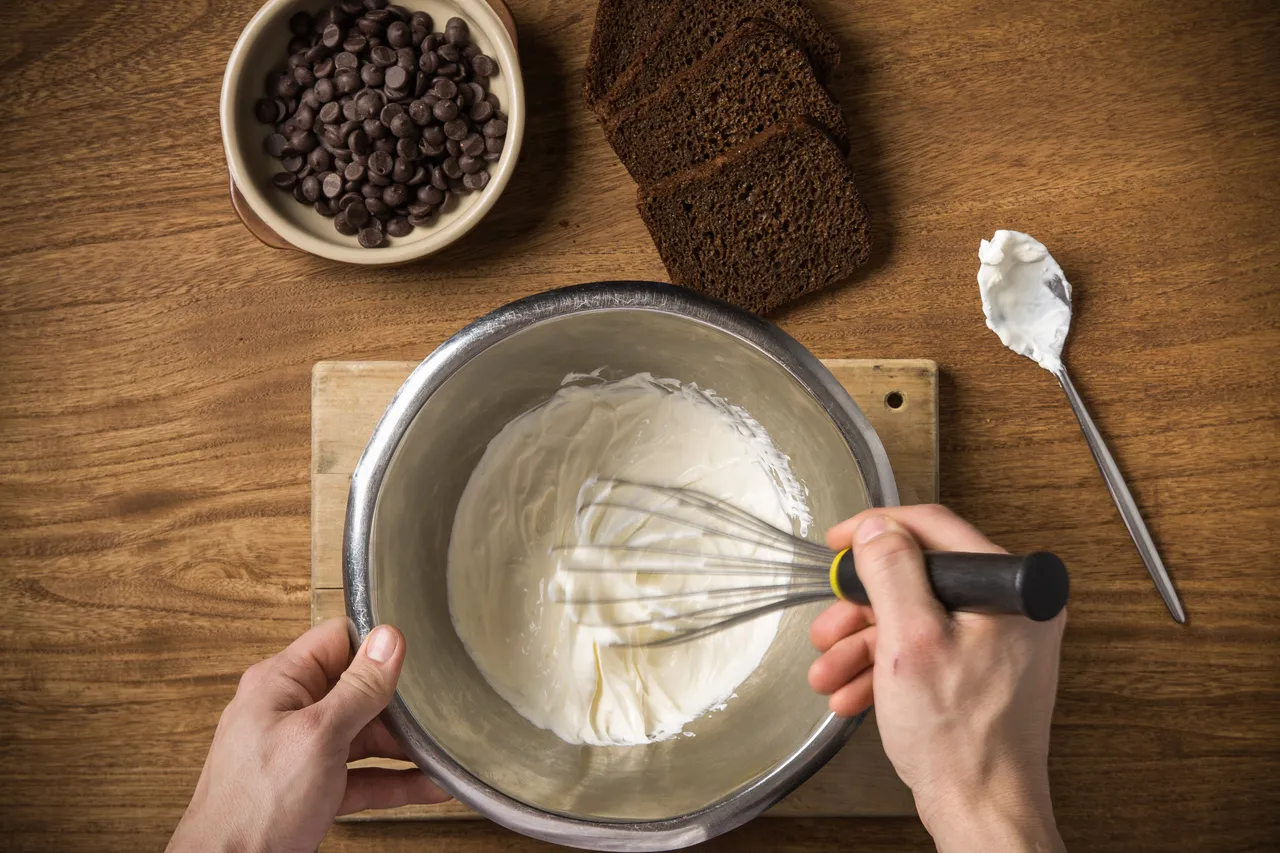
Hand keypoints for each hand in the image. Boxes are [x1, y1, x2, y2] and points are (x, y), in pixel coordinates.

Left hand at [167, 619, 450, 852]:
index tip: (415, 657)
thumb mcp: (319, 735)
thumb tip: (387, 639)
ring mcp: (300, 752)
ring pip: (362, 736)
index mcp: (279, 684)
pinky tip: (427, 784)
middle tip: (437, 709)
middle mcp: (287, 712)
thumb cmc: (255, 806)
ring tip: (442, 750)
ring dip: (402, 745)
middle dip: (397, 703)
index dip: (375, 645)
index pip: (336, 640)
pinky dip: (393, 779)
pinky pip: (361, 775)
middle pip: (355, 690)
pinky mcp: (311, 789)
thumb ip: (357, 688)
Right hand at [808, 506, 1065, 852]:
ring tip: (829, 672)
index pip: (934, 528)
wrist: (980, 811)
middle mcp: (1011, 610)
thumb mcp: (910, 641)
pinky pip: (923, 651)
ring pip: (912, 620)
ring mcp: (997, 643)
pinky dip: (883, 668)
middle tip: (829, 624)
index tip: (839, 542)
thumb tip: (877, 529)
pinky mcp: (980, 672)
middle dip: (861, 608)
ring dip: (861, 645)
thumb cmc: (960, 741)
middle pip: (916, 580)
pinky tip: (852, 692)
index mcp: (1010, 589)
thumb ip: (892, 574)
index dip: (876, 532)